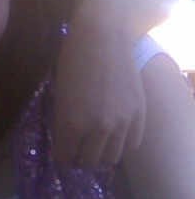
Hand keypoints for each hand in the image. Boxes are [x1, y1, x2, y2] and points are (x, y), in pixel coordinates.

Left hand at [54, 2, 144, 168]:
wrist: (103, 36)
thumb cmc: (73, 59)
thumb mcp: (59, 94)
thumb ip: (63, 121)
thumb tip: (68, 140)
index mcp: (71, 123)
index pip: (65, 158)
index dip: (62, 157)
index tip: (62, 152)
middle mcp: (98, 128)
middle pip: (89, 162)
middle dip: (80, 159)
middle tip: (77, 149)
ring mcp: (122, 123)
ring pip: (111, 159)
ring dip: (100, 155)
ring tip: (95, 144)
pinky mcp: (139, 114)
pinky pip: (131, 144)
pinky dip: (121, 144)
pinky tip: (114, 136)